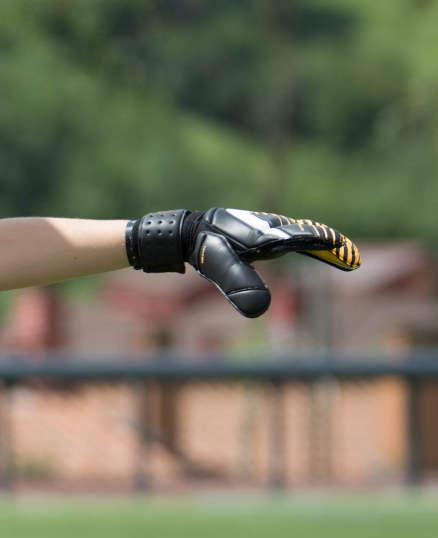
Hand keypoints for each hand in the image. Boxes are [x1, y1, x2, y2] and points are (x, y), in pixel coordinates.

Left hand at [125, 208, 360, 317]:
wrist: (185, 232)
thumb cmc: (204, 250)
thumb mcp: (220, 269)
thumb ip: (240, 285)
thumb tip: (260, 310)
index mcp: (267, 235)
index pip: (304, 240)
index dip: (327, 248)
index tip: (350, 257)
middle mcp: (270, 227)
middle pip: (306, 235)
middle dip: (327, 245)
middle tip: (351, 257)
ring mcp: (264, 227)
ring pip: (297, 233)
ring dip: (317, 241)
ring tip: (337, 251)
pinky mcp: (258, 230)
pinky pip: (286, 235)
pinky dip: (302, 240)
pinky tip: (305, 247)